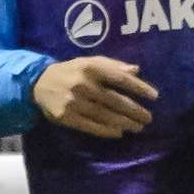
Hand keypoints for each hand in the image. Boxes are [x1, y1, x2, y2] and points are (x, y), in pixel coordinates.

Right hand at [31, 56, 157, 137]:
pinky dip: (106, 130)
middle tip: (149, 118)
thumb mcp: (91, 61)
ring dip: (124, 123)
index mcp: (91, 68)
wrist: (38, 83)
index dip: (139, 88)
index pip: (121, 79)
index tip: (155, 96)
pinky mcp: (65, 116)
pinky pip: (90, 126)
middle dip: (135, 111)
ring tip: (138, 127)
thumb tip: (137, 70)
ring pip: (105, 115)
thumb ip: (114, 65)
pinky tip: (119, 132)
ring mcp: (73, 102)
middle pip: (115, 100)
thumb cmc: (72, 71)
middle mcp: (82, 84)